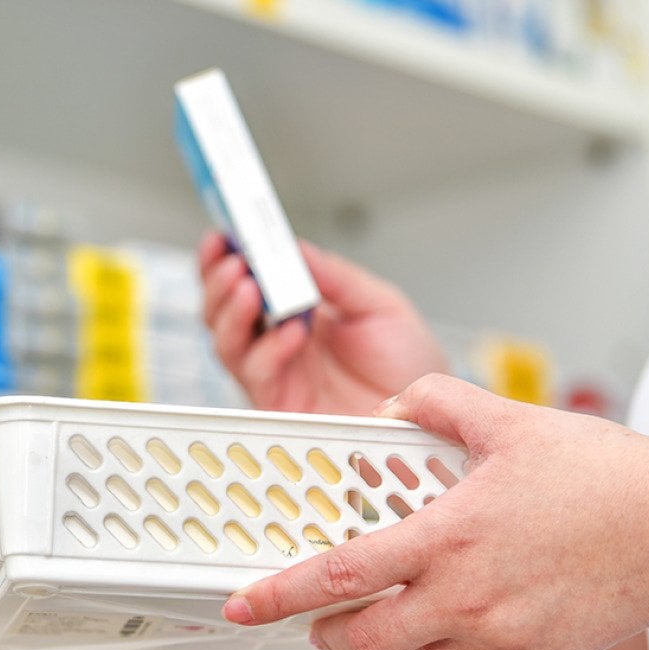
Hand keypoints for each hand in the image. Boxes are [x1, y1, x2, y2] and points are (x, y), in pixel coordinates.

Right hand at [198, 232, 445, 414]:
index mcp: (296, 311)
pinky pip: (257, 374)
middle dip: (218, 281)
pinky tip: (291, 332)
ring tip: (249, 287)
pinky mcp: (281, 404)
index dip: (226, 258)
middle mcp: (278, 341)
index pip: (246, 281)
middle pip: (222, 311)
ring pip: (226, 343)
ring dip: (232, 312)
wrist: (430, 415)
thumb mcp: (378, 304)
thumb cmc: (408, 365)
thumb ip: (334, 276)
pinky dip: (268, 350)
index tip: (223, 233)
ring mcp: (276, 373)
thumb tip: (294, 248)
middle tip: (233, 260)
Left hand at [221, 374, 648, 649]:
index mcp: (446, 536)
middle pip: (364, 640)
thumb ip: (436, 402)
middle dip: (326, 634)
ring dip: (383, 645)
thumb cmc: (603, 476)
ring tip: (379, 620)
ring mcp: (499, 634)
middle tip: (314, 620)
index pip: (341, 575)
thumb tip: (397, 402)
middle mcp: (465, 595)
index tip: (246, 604)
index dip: (282, 594)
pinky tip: (449, 621)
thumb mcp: (507, 420)